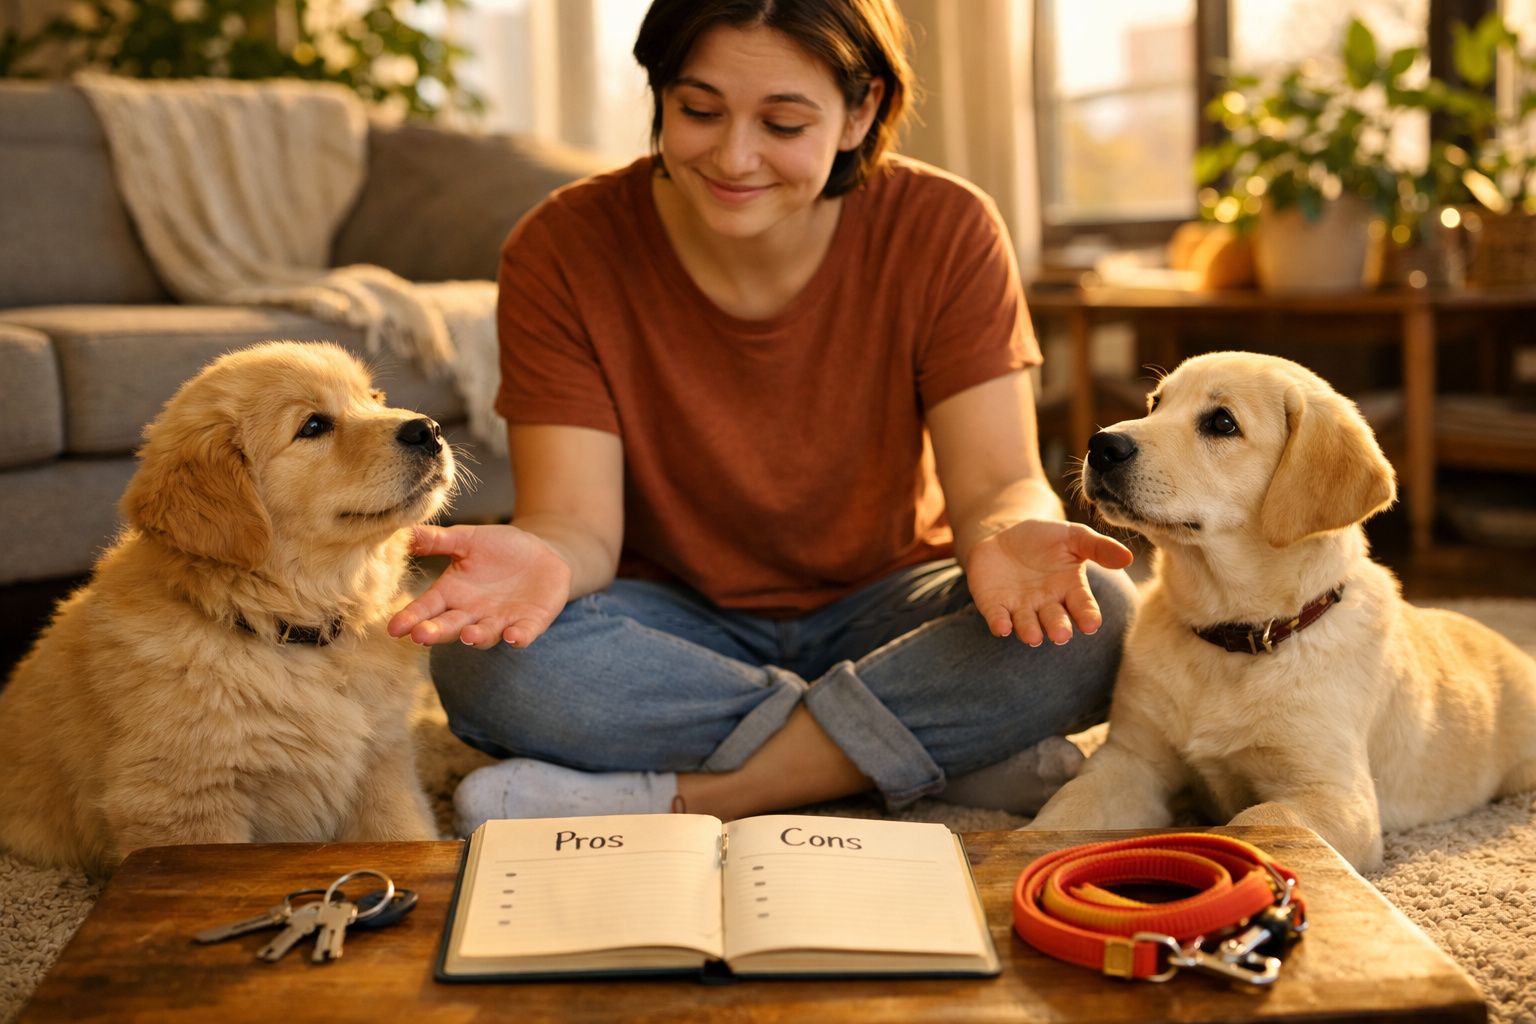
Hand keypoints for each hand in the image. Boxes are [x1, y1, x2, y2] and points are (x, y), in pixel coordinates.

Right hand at [387, 524, 571, 648]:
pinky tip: (513, 636)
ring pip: (484, 635)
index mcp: (452, 594)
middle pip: (450, 627)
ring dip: (476, 637)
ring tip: (467, 636)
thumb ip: (438, 540)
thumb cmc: (499, 548)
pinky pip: (522, 634)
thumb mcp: (468, 540)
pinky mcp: (528, 623)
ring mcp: (500, 621)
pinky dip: (518, 637)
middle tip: (421, 635)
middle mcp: (472, 614)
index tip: (394, 628)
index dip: (410, 618)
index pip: (426, 609)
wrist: (542, 554)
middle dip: (436, 632)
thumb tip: (402, 531)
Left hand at [966, 520, 1132, 646]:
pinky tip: (1002, 628)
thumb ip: (1098, 547)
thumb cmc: (1045, 539)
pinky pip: (998, 617)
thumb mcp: (1073, 536)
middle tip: (1061, 635)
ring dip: (1030, 631)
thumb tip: (1128, 557)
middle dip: (1058, 628)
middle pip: (1055, 620)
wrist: (1006, 535)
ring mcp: (1020, 606)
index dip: (1087, 615)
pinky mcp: (995, 605)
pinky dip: (1000, 623)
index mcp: (1070, 589)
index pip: (1082, 605)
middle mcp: (1047, 604)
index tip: (1091, 623)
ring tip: (1034, 637)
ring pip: (1027, 624)